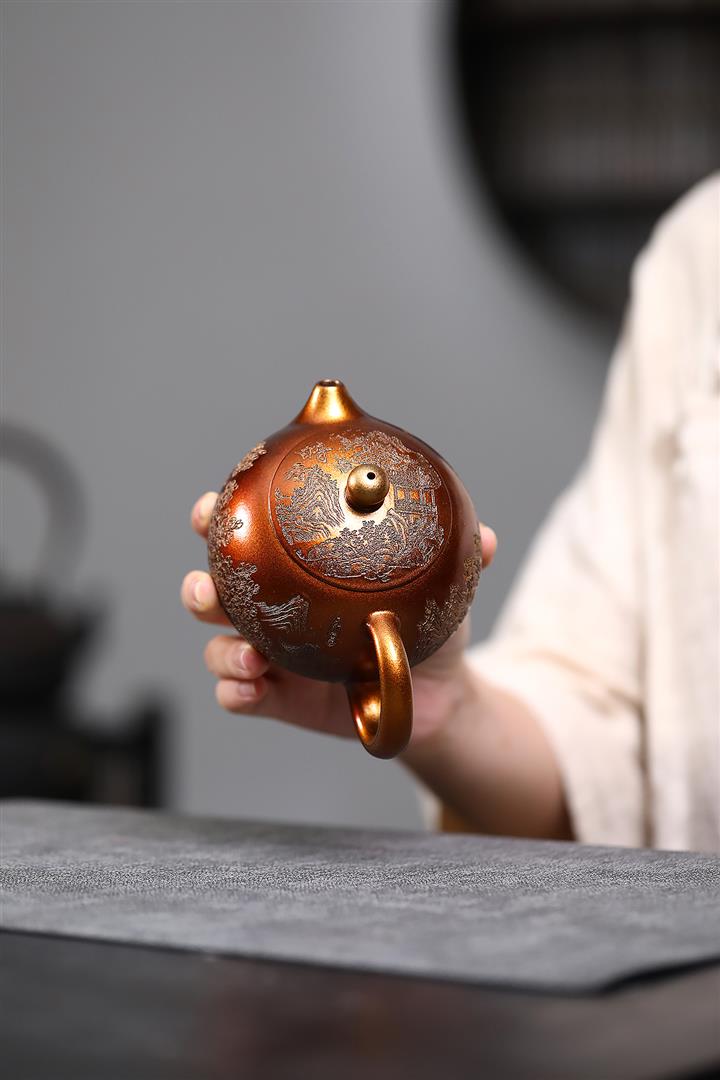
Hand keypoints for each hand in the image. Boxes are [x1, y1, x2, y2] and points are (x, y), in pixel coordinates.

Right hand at [182, 492, 496, 747]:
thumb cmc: (426, 626)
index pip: (243, 537)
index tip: (211, 511)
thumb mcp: (442, 587)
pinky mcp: (278, 699)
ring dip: (218, 647)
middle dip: (200, 586)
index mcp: (297, 571)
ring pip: (217, 647)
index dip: (214, 519)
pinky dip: (235, 691)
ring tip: (246, 653)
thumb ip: (458, 558)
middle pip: (213, 591)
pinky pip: (238, 697)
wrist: (438, 694)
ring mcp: (272, 656)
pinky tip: (252, 687)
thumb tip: (483, 538)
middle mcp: (275, 610)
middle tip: (212, 588)